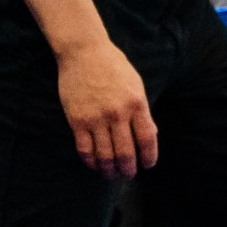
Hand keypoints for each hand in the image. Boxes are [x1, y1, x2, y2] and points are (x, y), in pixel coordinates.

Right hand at [56, 37, 158, 177]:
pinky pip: (84, 149)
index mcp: (136, 103)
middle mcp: (117, 113)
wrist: (84, 51)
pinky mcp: (77, 120)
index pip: (147, 139)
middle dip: (129, 169)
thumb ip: (142, 110)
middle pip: (126, 153)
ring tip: (111, 174)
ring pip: (105, 155)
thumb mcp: (136, 84)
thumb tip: (149, 135)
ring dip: (109, 170)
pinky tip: (94, 165)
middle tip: (129, 174)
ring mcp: (96, 118)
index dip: (149, 157)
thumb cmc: (113, 66)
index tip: (148, 165)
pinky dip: (90, 162)